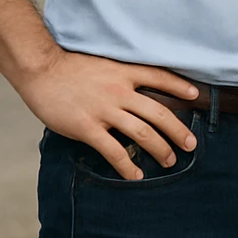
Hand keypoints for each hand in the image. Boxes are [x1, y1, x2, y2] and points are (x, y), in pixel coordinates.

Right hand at [15, 50, 199, 180]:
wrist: (41, 69)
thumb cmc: (70, 67)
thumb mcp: (104, 63)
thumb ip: (122, 76)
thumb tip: (138, 90)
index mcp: (125, 72)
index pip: (160, 77)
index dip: (180, 87)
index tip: (196, 96)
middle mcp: (119, 91)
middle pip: (158, 112)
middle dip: (178, 130)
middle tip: (191, 145)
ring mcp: (104, 110)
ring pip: (142, 132)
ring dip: (160, 149)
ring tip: (170, 161)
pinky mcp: (87, 127)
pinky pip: (113, 150)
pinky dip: (127, 165)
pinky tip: (136, 174)